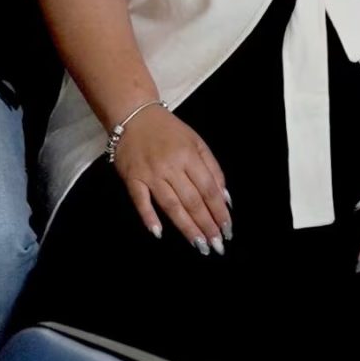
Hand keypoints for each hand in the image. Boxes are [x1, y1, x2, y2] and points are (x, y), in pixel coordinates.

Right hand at [109, 104, 229, 254]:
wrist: (134, 114)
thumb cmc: (169, 131)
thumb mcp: (196, 142)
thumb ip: (213, 168)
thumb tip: (225, 199)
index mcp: (189, 155)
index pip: (208, 189)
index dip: (219, 211)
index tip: (227, 230)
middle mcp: (171, 165)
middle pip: (192, 200)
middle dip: (206, 225)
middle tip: (216, 246)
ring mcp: (150, 173)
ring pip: (171, 205)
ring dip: (186, 227)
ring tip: (198, 245)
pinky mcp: (132, 178)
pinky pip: (140, 200)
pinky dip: (148, 216)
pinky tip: (158, 232)